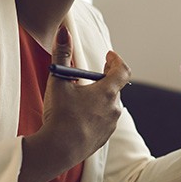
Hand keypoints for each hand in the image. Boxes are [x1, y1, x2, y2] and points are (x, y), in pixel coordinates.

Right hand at [18, 26, 130, 181]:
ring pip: (108, 105)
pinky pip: (103, 121)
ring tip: (81, 97)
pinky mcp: (103, 138)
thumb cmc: (60, 115)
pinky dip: (94, 114)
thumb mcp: (58, 81)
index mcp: (107, 92)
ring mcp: (110, 125)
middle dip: (103, 79)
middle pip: (114, 88)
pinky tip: (79, 117)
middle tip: (89, 76)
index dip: (116, 60)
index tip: (108, 55)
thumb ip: (62, 54)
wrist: (58, 150)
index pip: (122, 70)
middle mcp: (114, 108)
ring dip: (98, 98)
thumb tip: (63, 31)